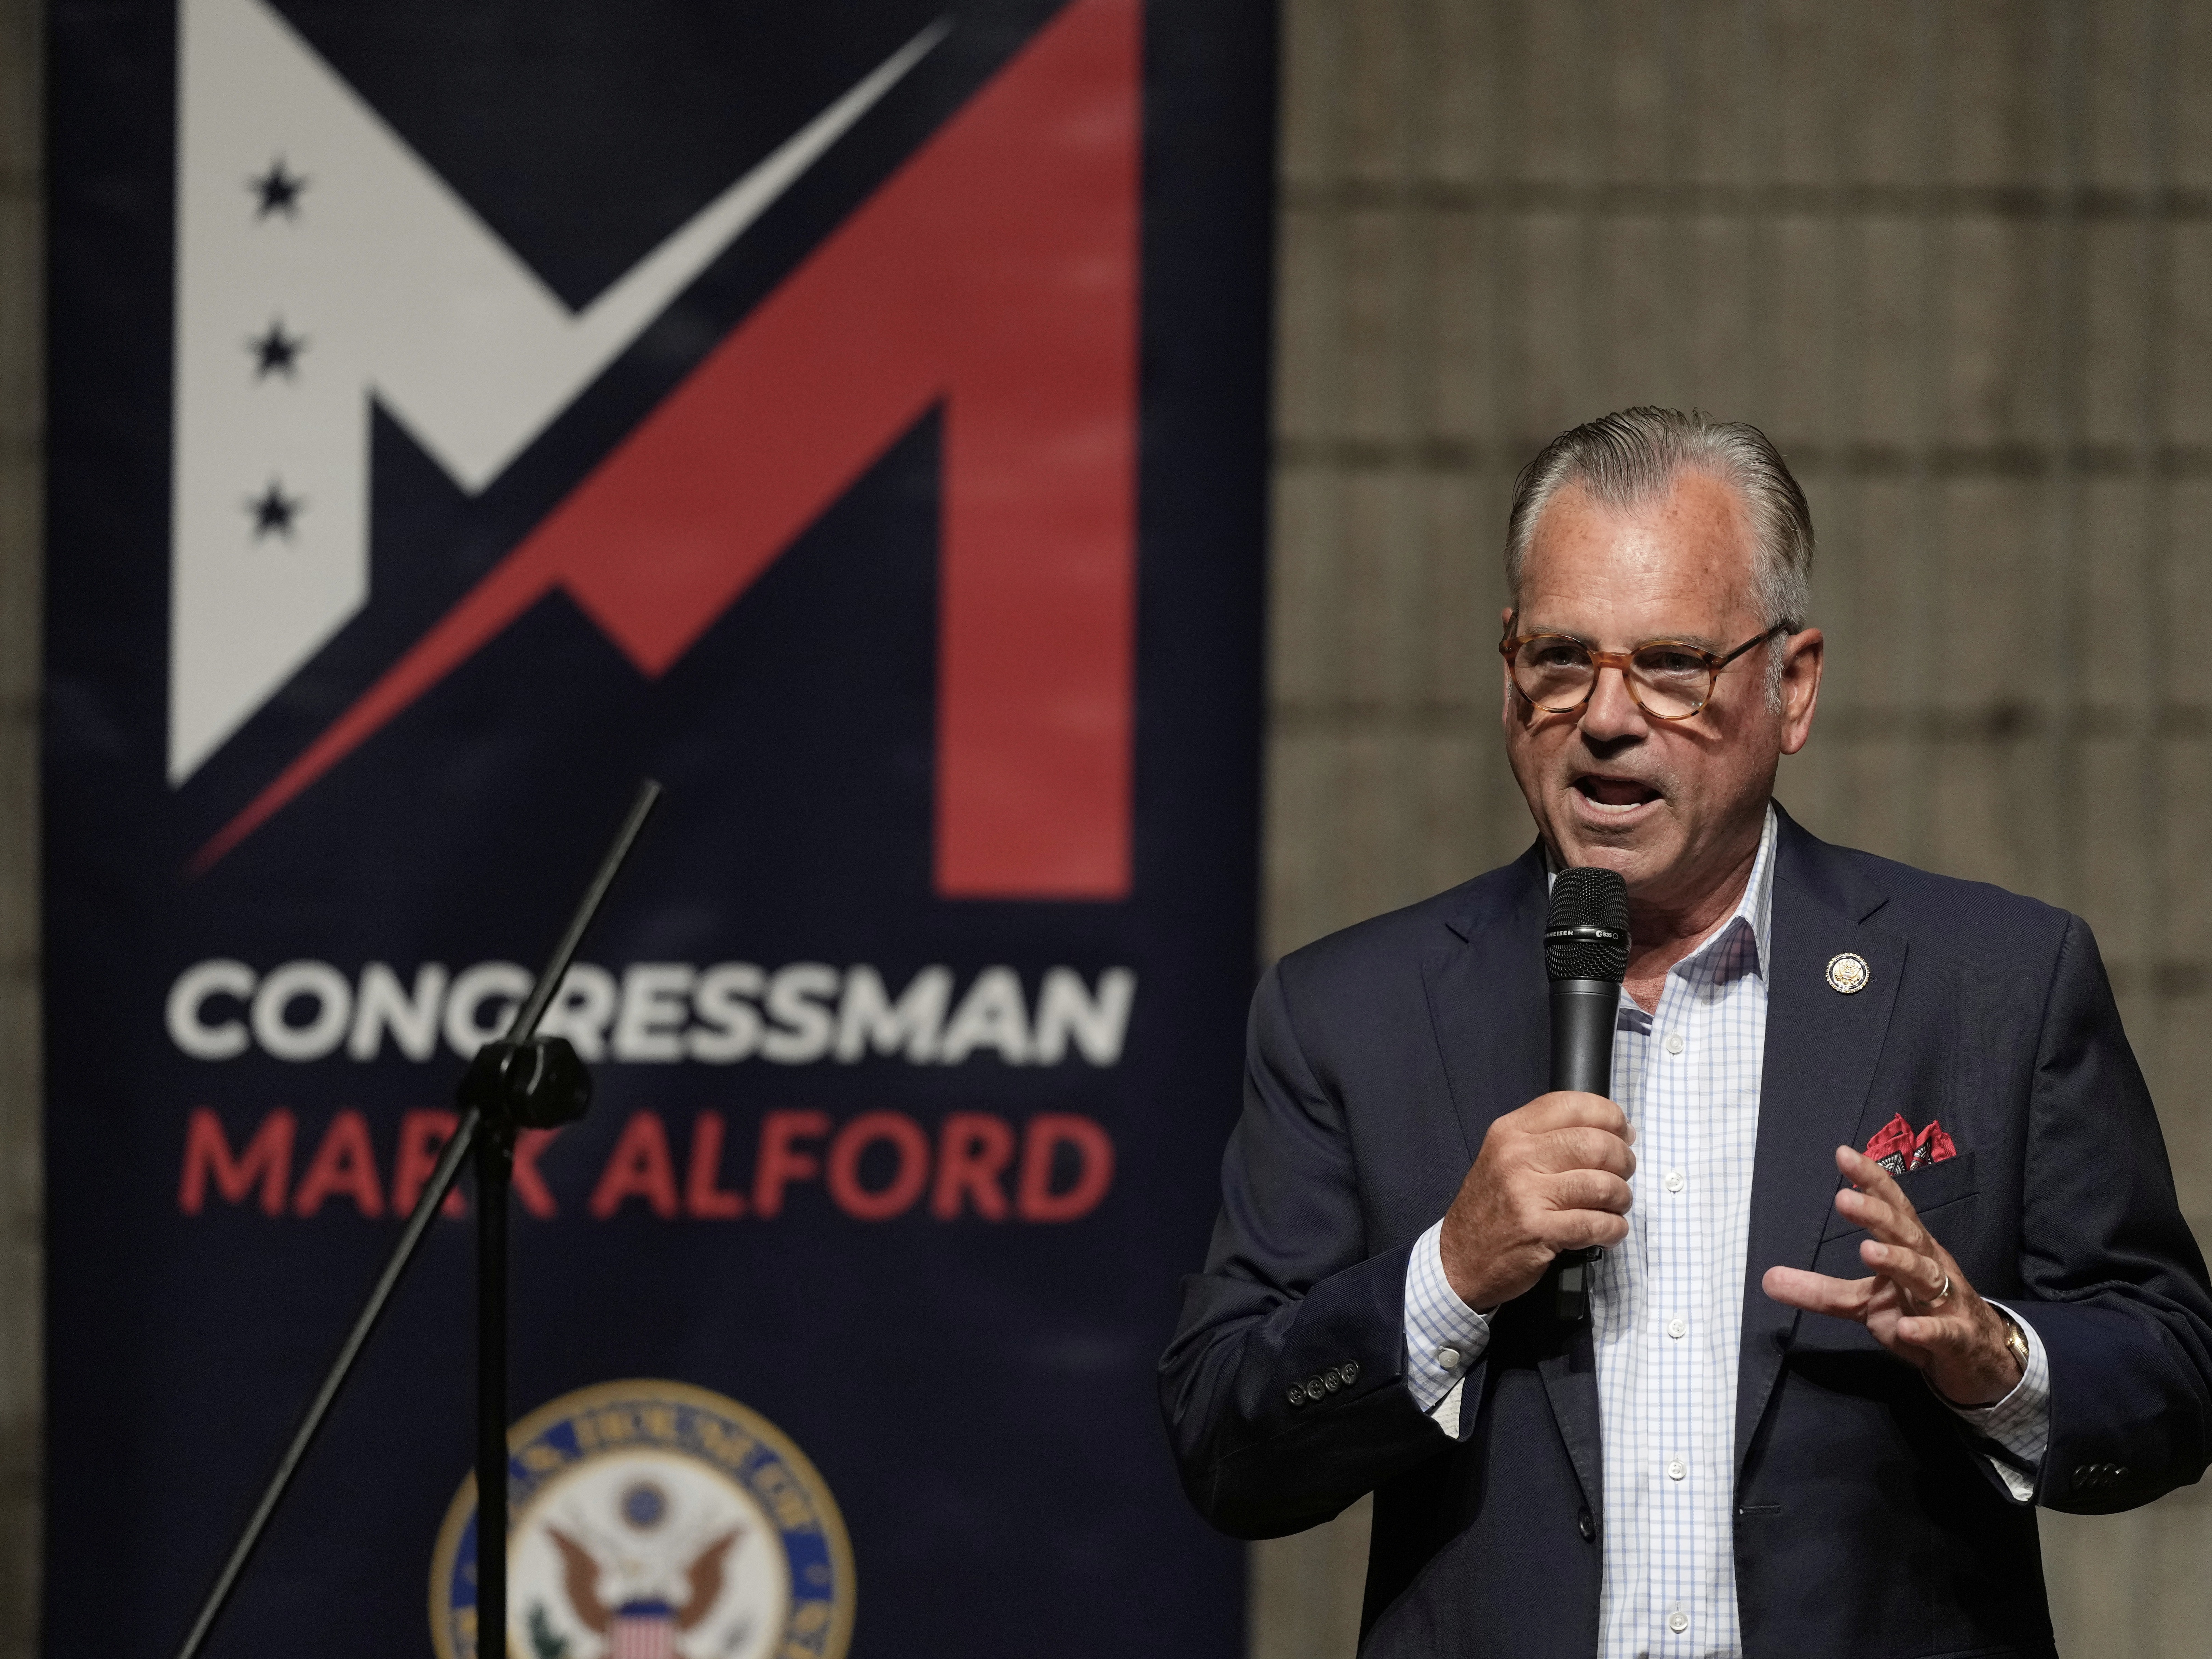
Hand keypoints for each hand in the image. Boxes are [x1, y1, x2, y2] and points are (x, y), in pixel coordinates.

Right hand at [1438, 1092, 1635, 1310]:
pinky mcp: (1540, 1230)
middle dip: (1624, 1160)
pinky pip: (1598, 1224)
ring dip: (1621, 1198)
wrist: (1459, 1259)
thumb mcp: (1503, 1157)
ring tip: (1615, 1206)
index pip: (1572, 1105)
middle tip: (1624, 1173)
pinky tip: (1608, 1231)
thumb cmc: (1490, 1208)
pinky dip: (1614, 1229)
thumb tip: (1610, 1131)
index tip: (1624, 1131)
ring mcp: (1527, 1194)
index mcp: (1510, 1132)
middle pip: (1597, 1144)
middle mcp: (1517, 1156)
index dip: (1610, 1115)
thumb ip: (1546, 1139)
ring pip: (1603, 1185)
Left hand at [1762, 1145, 2021, 1405]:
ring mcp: (1947, 1301)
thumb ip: (1820, 1291)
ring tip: (1868, 1250)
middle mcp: (1930, 1265)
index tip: (1843, 1153)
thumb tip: (1766, 1279)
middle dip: (1878, 1214)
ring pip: (1926, 1274)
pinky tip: (1907, 1328)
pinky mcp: (1957, 1337)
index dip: (1872, 1180)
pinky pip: (1944, 1331)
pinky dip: (1927, 1329)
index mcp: (1910, 1249)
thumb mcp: (1864, 1303)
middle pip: (1906, 1233)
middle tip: (1844, 1198)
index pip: (1893, 1207)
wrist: (1975, 1357)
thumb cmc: (1917, 1314)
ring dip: (1898, 1260)